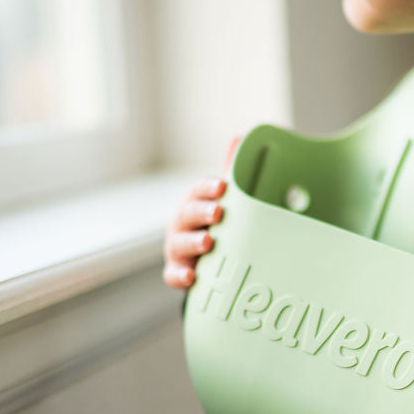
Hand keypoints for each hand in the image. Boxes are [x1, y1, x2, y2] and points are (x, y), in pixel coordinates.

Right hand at [161, 138, 239, 288]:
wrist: (207, 261)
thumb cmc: (217, 225)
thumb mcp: (225, 200)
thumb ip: (232, 172)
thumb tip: (240, 136)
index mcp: (195, 202)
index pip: (198, 190)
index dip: (208, 187)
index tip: (222, 186)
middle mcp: (182, 223)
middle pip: (187, 214)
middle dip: (201, 211)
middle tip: (218, 212)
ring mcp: (177, 249)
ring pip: (179, 243)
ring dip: (192, 242)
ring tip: (207, 242)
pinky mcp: (177, 272)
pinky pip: (173, 275)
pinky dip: (180, 276)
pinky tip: (192, 277)